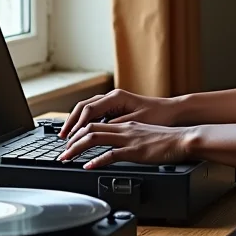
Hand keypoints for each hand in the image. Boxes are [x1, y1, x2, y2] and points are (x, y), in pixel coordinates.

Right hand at [58, 89, 175, 139]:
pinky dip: (85, 122)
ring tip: (67, 136)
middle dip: (71, 123)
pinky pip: (95, 113)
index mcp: (116, 98)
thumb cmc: (158, 116)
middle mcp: (112, 97)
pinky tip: (81, 132)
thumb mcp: (136, 122)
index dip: (77, 125)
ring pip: (87, 109)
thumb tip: (95, 131)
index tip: (69, 139)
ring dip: (76, 122)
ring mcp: (114, 101)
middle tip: (62, 139)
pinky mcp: (116, 108)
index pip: (88, 110)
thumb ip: (115, 126)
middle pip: (83, 107)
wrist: (173, 111)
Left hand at [58, 121, 193, 168]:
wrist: (184, 139)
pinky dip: (97, 160)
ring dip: (77, 148)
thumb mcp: (145, 135)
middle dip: (72, 140)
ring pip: (95, 138)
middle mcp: (124, 128)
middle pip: (90, 128)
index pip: (96, 123)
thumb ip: (130, 139)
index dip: (78, 133)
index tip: (69, 143)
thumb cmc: (168, 140)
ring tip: (66, 158)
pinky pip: (112, 154)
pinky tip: (88, 166)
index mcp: (126, 124)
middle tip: (62, 153)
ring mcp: (129, 139)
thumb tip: (117, 149)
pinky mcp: (136, 151)